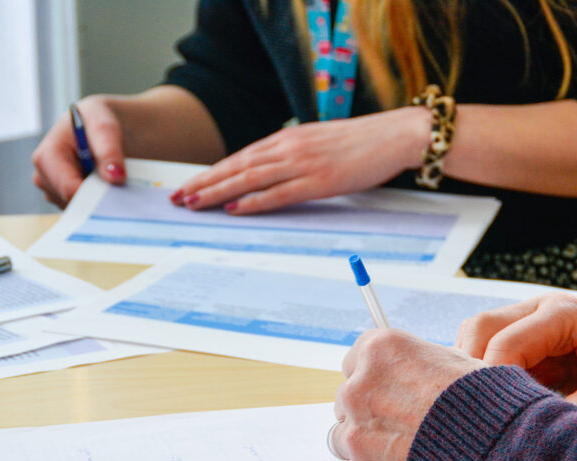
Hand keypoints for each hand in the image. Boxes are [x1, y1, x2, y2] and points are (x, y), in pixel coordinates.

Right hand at [32, 96, 126, 207]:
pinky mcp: (62, 199)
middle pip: (73, 203)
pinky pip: (82, 210)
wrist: (95, 128)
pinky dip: (96, 204)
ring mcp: (52, 190)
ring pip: (79, 209)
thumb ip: (110, 152)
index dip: (95, 197)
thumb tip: (116, 177)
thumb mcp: (106, 129)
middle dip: (96, 199)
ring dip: (97, 201)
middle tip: (118, 190)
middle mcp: (43, 177)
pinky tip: (106, 190)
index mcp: (46, 158)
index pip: (69, 190)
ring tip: (110, 184)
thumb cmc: (96, 123)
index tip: (117, 198)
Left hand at [171, 107, 429, 213]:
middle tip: (179, 198)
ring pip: (250, 178)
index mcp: (289, 138)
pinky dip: (254, 201)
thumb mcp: (321, 143)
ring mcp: (304, 163)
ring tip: (195, 203)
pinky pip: (279, 193)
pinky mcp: (320, 180)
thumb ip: (297, 155)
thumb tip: (276, 171)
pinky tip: (234, 208)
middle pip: (238, 167)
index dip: (213, 172)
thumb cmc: (364, 143)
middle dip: (205, 182)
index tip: (192, 184)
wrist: (396, 135)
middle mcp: (290, 147)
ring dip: (219, 192)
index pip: (242, 157)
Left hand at [331, 329, 485, 460]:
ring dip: (367, 438)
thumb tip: (415, 371)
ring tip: (402, 446)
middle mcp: (360, 385)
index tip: (387, 386)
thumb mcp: (455, 361)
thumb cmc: (484, 402)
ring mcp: (357, 428)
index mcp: (381, 350)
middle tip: (400, 420)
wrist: (493, 450)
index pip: (356, 358)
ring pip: (345, 432)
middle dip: (369, 407)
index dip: (375, 375)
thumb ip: (419, 364)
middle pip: (349, 395)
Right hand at [456, 293, 576, 416]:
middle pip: (479, 329)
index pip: (505, 341)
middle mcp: (541, 308)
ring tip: (488, 410)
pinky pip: (492, 349)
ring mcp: (532, 319)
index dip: (491, 379)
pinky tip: (498, 402)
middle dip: (471, 370)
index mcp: (565, 313)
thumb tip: (545, 437)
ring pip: (477, 336)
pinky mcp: (530, 338)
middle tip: (479, 414)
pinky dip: (487, 374)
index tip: (494, 418)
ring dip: (475, 371)